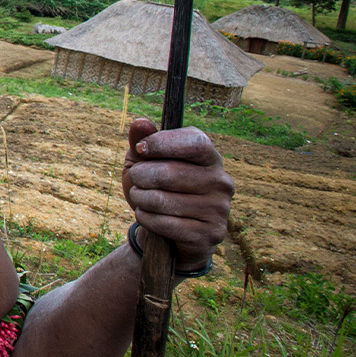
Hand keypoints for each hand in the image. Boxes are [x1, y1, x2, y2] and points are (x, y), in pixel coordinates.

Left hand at [121, 118, 233, 269]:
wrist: (168, 232)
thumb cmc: (155, 187)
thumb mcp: (143, 161)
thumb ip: (140, 140)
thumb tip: (140, 122)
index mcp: (210, 157)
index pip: (194, 143)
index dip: (163, 143)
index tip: (140, 149)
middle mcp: (221, 181)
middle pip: (171, 172)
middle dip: (141, 176)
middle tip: (136, 180)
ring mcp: (220, 209)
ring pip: (163, 200)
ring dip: (140, 198)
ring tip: (140, 198)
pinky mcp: (211, 234)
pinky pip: (165, 224)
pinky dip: (145, 218)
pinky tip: (146, 215)